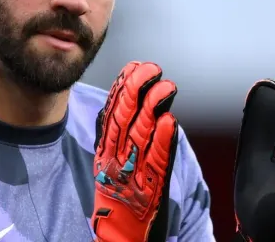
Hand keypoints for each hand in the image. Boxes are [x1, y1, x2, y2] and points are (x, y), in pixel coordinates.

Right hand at [92, 62, 178, 241]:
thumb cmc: (118, 206)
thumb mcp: (107, 168)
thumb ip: (110, 140)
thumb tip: (110, 108)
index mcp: (105, 154)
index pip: (112, 115)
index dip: (122, 89)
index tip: (133, 68)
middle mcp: (115, 161)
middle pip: (124, 121)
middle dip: (136, 91)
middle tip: (150, 68)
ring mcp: (132, 175)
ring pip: (141, 136)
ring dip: (153, 108)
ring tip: (165, 86)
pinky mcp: (149, 190)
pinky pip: (156, 163)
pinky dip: (162, 141)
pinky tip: (170, 121)